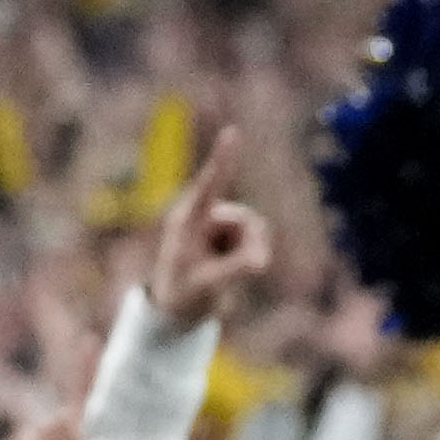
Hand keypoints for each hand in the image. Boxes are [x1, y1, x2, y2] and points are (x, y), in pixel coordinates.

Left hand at [141, 136, 267, 334]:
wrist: (176, 307)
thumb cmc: (182, 293)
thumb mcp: (208, 285)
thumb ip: (236, 270)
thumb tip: (263, 260)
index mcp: (187, 220)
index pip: (209, 185)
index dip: (222, 159)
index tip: (232, 132)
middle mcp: (204, 216)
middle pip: (245, 218)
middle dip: (253, 244)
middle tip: (251, 271)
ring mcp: (218, 224)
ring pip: (255, 228)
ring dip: (252, 252)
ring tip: (232, 274)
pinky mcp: (229, 235)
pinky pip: (257, 239)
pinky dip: (253, 256)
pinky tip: (234, 269)